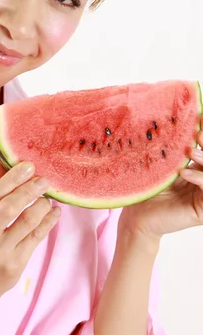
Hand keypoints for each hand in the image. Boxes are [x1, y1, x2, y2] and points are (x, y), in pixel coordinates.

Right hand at [0, 160, 60, 306]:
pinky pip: (37, 238)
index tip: (28, 165)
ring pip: (27, 222)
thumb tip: (3, 158)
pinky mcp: (16, 265)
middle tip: (44, 179)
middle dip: (29, 190)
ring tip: (48, 196)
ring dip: (41, 205)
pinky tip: (54, 211)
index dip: (11, 178)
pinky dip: (48, 221)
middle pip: (9, 207)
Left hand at [119, 119, 202, 242]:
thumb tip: (178, 119)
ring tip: (189, 151)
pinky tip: (184, 173)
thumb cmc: (147, 189)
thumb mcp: (162, 164)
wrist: (137, 216)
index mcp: (198, 169)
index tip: (200, 117)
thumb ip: (173, 148)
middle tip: (199, 134)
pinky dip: (200, 178)